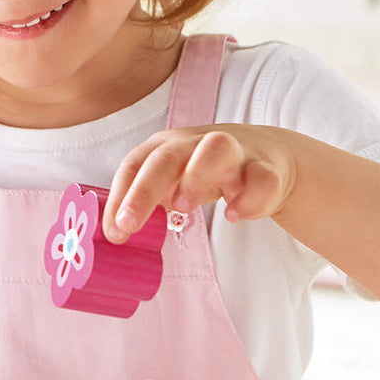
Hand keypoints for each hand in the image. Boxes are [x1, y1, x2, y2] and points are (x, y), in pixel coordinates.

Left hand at [102, 125, 296, 242]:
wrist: (265, 157)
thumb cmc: (203, 173)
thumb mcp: (170, 183)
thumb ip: (145, 204)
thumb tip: (113, 235)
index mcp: (165, 148)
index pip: (134, 165)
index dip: (119, 197)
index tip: (113, 232)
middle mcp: (195, 143)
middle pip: (167, 156)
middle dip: (144, 189)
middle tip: (129, 223)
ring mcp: (233, 152)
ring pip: (216, 149)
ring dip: (196, 177)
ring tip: (183, 209)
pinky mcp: (264, 169)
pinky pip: (261, 178)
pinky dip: (249, 197)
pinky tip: (235, 216)